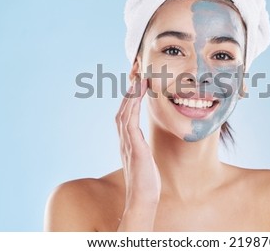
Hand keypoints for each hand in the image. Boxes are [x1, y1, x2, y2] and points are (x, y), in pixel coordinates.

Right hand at [115, 78, 160, 230]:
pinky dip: (131, 108)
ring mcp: (127, 143)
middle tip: (136, 72)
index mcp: (127, 141)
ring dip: (130, 94)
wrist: (143, 198)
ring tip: (138, 78)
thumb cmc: (146, 181)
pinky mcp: (134, 148)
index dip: (130, 97)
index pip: (126, 113)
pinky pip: (129, 123)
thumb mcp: (144, 159)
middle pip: (123, 108)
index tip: (138, 82)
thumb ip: (141, 148)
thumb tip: (143, 143)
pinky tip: (137, 96)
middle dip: (129, 89)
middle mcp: (124, 139)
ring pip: (124, 112)